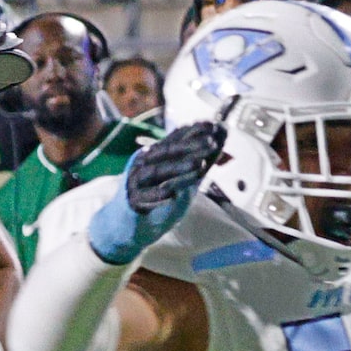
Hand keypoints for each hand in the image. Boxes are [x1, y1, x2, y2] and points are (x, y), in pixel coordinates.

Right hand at [88, 119, 225, 262]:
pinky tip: (173, 194)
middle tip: (211, 142)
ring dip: (179, 167)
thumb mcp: (183, 180)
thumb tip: (219, 142)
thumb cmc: (158, 198)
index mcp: (155, 155)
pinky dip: (161, 194)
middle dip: (190, 146)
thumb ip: (200, 162)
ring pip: (158, 172)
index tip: (213, 124)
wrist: (130, 225)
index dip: (193, 131)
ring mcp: (136, 181)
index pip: (175, 140)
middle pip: (168, 152)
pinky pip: (148, 196)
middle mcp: (144, 163)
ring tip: (199, 163)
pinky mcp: (133, 200)